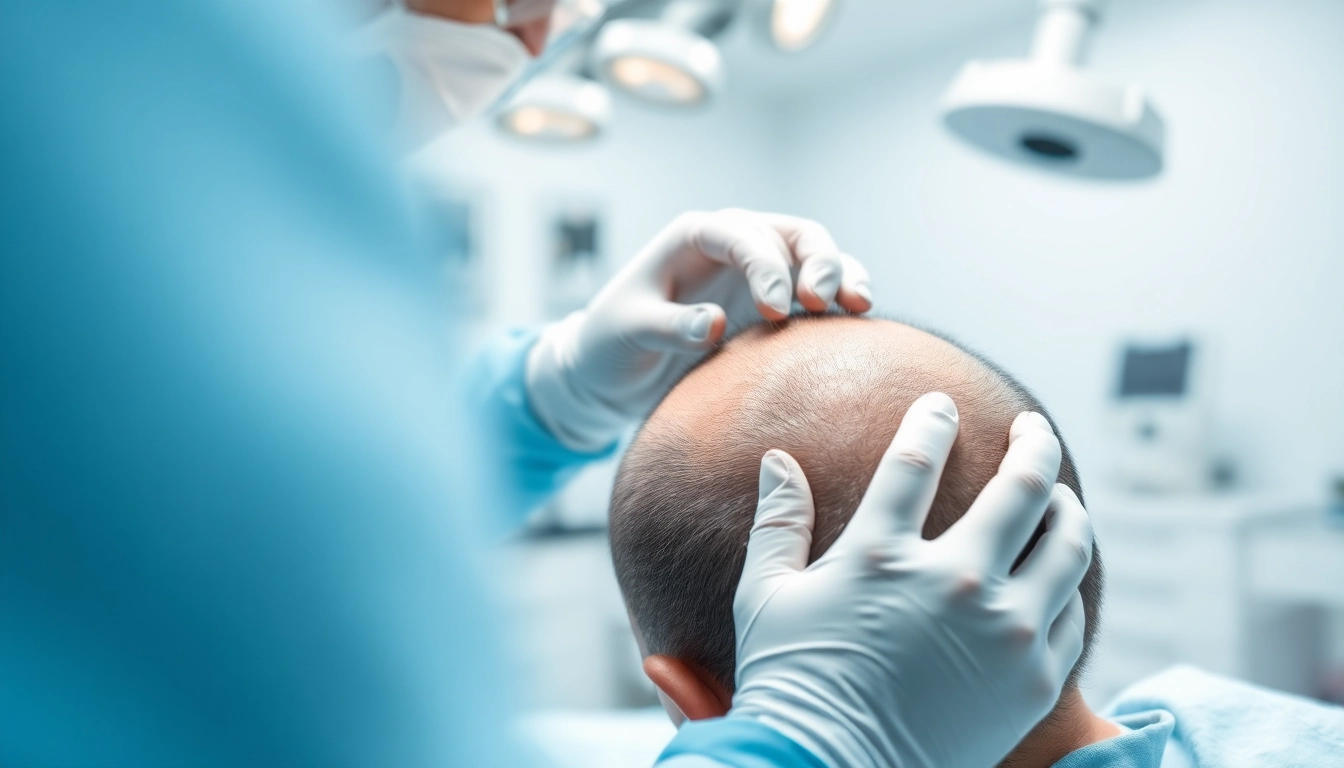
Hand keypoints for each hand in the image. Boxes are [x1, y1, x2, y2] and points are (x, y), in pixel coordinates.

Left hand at [525, 209, 871, 450]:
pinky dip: (843, 298)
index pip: (742, 234)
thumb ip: (669, 327)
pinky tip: (859, 320)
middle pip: (793, 235)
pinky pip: (819, 290)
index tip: (774, 307)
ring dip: (841, 275)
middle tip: (822, 303)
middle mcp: (734, 244)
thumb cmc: (612, 341)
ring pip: (816, 257)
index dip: (765, 264)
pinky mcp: (775, 301)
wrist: (614, 370)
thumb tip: (716, 325)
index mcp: (694, 236)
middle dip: (816, 261)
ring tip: (858, 305)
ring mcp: (759, 271)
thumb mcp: (629, 332)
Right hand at [730, 393, 1093, 767]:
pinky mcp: (1034, 678)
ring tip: (1059, 494)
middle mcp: (954, 582)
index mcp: (882, 556)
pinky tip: (1056, 571)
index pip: (916, 460)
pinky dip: (1067, 581)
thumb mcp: (766, 597)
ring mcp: (1003, 630)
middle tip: (1032, 427)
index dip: (932, 422)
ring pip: (1066, 544)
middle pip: (1020, 487)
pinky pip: (1070, 610)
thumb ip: (779, 522)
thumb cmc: (792, 685)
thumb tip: (777, 459)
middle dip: (1032, 443)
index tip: (941, 404)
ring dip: (1068, 506)